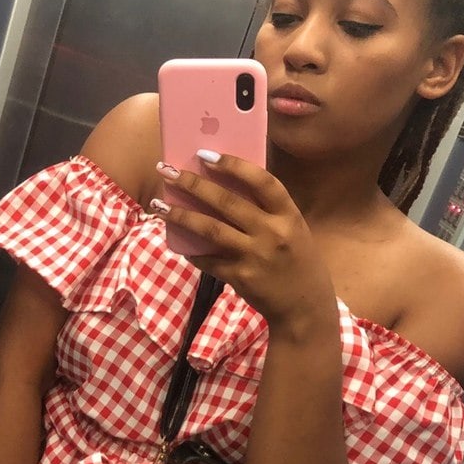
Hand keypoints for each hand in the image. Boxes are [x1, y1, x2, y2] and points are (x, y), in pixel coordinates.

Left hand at [155, 152, 335, 337]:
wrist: (305, 308)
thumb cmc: (298, 262)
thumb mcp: (293, 230)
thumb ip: (267, 211)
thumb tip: (225, 186)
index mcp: (288, 215)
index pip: (262, 181)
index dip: (234, 165)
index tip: (205, 155)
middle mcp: (272, 232)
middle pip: (227, 202)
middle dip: (194, 184)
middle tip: (168, 172)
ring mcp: (255, 256)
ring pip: (211, 229)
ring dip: (181, 216)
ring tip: (159, 205)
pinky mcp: (241, 277)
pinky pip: (209, 260)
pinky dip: (192, 251)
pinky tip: (178, 244)